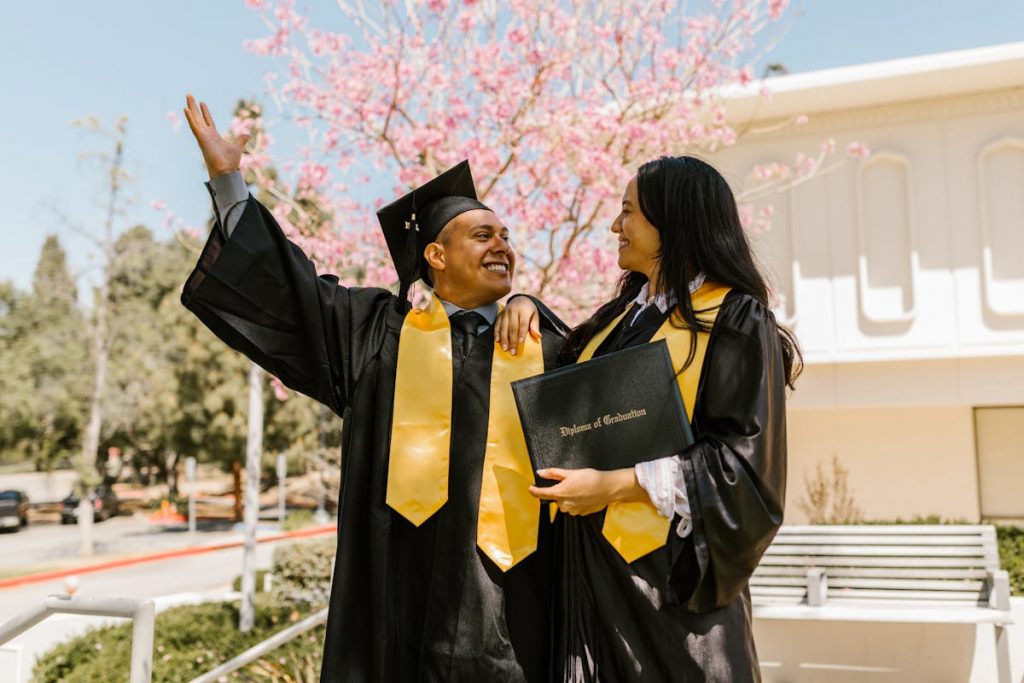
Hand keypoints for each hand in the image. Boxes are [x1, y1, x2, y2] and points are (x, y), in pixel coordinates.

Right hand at [182, 94, 248, 179]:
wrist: (226, 171)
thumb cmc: (230, 162)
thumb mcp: (237, 147)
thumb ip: (241, 140)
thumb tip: (247, 135)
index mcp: (214, 136)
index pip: (208, 121)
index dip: (205, 112)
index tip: (201, 102)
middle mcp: (206, 135)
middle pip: (199, 117)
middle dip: (194, 106)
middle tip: (189, 95)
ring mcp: (203, 136)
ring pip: (195, 119)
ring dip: (190, 108)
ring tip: (187, 97)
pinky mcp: (201, 139)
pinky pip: (194, 126)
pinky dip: (190, 118)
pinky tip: (186, 109)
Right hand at [495, 296, 539, 354]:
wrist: (520, 299)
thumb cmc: (529, 311)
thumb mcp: (535, 316)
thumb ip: (535, 326)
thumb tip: (538, 336)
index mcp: (524, 310)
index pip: (523, 323)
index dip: (522, 333)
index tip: (521, 343)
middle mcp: (513, 310)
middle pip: (512, 327)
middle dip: (512, 340)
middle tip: (512, 351)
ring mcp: (505, 312)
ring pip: (503, 327)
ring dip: (504, 339)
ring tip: (505, 348)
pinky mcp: (499, 314)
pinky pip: (497, 324)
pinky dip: (496, 333)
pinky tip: (497, 341)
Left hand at [528, 467, 647, 515]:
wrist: (608, 488)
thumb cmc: (590, 478)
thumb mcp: (570, 473)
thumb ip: (553, 473)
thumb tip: (540, 472)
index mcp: (560, 493)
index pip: (542, 494)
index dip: (534, 491)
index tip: (530, 488)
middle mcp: (565, 504)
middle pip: (556, 499)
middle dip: (560, 492)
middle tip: (570, 483)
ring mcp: (573, 510)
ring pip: (565, 504)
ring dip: (568, 498)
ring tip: (580, 489)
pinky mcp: (582, 513)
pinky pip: (574, 508)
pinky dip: (577, 502)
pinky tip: (585, 495)